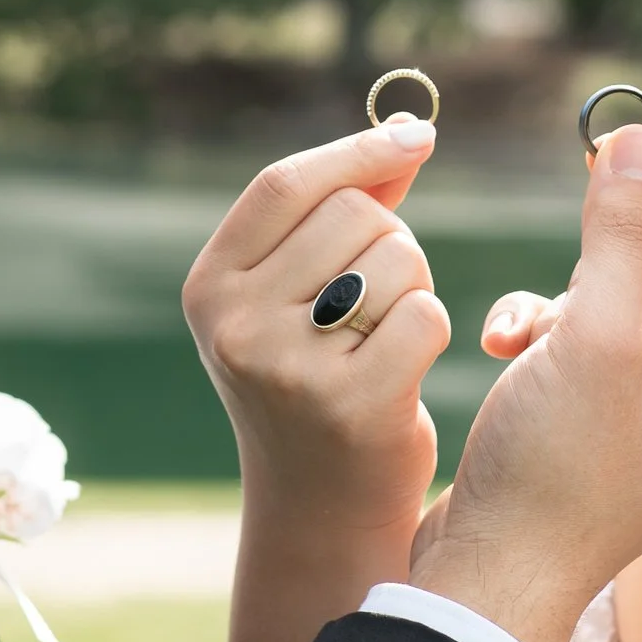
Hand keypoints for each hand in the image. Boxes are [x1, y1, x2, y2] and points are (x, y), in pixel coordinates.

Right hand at [183, 118, 451, 543]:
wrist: (320, 508)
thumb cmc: (317, 380)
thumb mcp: (296, 295)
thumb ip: (340, 212)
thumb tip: (406, 132)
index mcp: (210, 286)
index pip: (285, 184)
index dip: (357, 151)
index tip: (421, 135)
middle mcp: (235, 324)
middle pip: (354, 215)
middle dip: (390, 241)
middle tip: (375, 302)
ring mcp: (287, 367)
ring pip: (396, 259)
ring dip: (413, 289)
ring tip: (381, 342)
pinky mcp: (349, 405)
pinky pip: (424, 315)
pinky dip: (431, 333)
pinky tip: (402, 372)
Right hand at [420, 126, 641, 641]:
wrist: (486, 578)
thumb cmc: (553, 470)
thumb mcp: (591, 334)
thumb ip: (618, 231)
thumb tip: (637, 136)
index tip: (607, 147)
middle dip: (596, 269)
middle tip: (558, 236)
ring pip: (608, 311)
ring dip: (556, 305)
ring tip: (518, 336)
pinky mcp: (594, 430)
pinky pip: (578, 349)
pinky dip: (538, 337)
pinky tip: (502, 352)